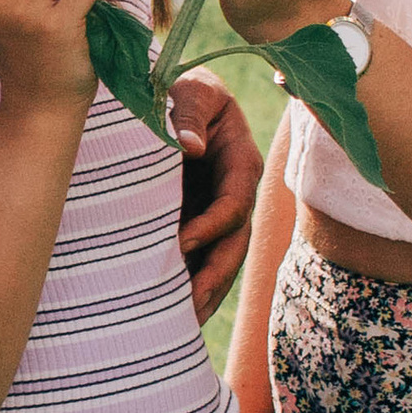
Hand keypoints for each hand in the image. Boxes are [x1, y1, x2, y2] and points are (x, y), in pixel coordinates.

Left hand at [169, 74, 261, 319]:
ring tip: (180, 322)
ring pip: (222, 262)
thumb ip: (190, 111)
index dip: (212, 225)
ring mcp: (220, 215)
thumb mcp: (190, 90)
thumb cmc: (181, 90)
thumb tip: (190, 145)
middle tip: (187, 303)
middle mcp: (237, 195)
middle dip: (213, 276)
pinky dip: (191, 288)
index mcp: (241, 162)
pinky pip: (202, 263)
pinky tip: (173, 315)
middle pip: (234, 244)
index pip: (234, 202)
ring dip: (204, 293)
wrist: (170, 97)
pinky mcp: (201, 227)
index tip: (181, 242)